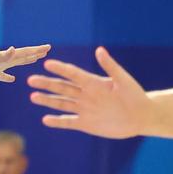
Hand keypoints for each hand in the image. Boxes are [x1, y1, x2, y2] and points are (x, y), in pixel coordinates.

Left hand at [0, 43, 50, 86]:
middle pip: (23, 56)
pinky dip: (8, 77)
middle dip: (35, 53)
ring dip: (25, 61)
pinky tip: (12, 79)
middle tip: (46, 51)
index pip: (25, 53)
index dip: (37, 50)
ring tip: (34, 59)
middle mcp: (3, 61)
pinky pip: (3, 76)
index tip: (48, 47)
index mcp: (6, 58)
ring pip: (15, 64)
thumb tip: (13, 50)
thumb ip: (3, 56)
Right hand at [30, 46, 153, 137]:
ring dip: (47, 100)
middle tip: (31, 80)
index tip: (47, 63)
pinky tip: (45, 119)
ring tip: (33, 96)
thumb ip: (110, 66)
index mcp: (94, 82)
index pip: (73, 74)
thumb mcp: (123, 79)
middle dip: (47, 84)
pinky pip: (68, 122)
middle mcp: (86, 94)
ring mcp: (84, 109)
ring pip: (62, 103)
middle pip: (62, 88)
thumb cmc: (135, 95)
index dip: (60, 69)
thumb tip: (99, 50)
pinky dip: (57, 121)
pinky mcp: (86, 123)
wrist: (141, 116)